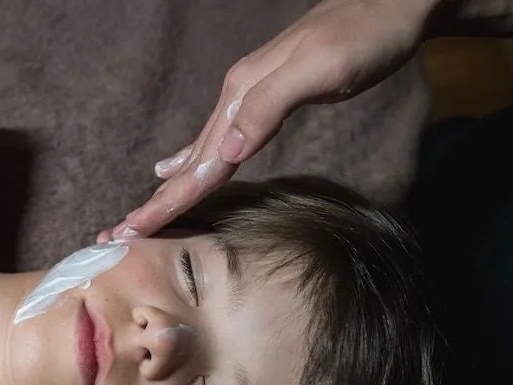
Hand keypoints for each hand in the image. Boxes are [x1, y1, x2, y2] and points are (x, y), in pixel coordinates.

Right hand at [100, 0, 439, 242]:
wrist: (392, 1)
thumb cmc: (364, 36)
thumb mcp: (320, 68)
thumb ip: (269, 106)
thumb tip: (226, 151)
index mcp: (243, 96)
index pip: (200, 162)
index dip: (167, 199)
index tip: (132, 229)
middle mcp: (236, 98)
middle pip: (190, 162)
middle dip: (157, 200)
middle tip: (120, 233)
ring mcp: (248, 98)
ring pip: (199, 152)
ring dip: (171, 186)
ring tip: (142, 212)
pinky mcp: (264, 99)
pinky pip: (215, 137)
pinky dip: (192, 157)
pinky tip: (176, 164)